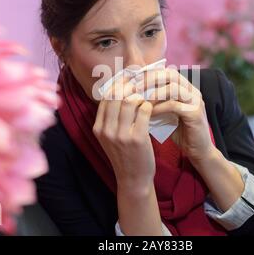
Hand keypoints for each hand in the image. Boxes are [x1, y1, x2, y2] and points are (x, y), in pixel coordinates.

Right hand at [92, 74, 155, 193]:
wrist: (133, 179)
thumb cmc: (125, 154)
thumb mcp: (112, 136)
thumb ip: (112, 117)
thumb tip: (119, 89)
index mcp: (98, 128)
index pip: (105, 97)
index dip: (118, 83)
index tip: (129, 75)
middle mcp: (106, 130)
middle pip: (116, 95)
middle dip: (129, 83)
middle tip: (141, 77)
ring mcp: (121, 135)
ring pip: (129, 100)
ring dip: (141, 92)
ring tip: (149, 89)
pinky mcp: (137, 138)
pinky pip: (144, 111)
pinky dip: (150, 104)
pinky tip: (154, 104)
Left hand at [136, 68, 215, 164]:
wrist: (198, 150)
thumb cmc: (179, 131)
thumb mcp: (165, 112)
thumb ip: (155, 102)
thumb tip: (133, 95)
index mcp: (185, 87)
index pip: (166, 71)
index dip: (149, 74)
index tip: (133, 81)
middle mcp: (192, 90)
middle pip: (170, 74)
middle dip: (150, 79)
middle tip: (135, 87)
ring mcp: (196, 101)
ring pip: (173, 87)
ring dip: (154, 93)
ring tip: (141, 101)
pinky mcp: (195, 113)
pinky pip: (174, 105)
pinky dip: (160, 108)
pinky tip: (150, 113)